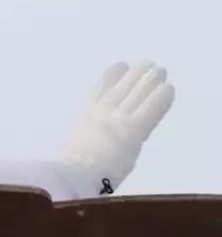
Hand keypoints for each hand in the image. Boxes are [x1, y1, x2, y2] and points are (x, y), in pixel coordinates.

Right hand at [59, 60, 174, 191]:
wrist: (75, 173)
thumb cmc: (69, 166)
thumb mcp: (71, 144)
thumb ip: (86, 134)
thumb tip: (98, 138)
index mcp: (84, 116)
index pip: (99, 91)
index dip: (110, 77)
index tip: (120, 65)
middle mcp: (101, 112)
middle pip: (121, 89)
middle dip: (135, 75)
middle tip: (146, 63)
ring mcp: (118, 119)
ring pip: (136, 94)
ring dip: (149, 80)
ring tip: (159, 70)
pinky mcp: (133, 129)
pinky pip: (150, 110)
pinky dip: (160, 98)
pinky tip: (169, 88)